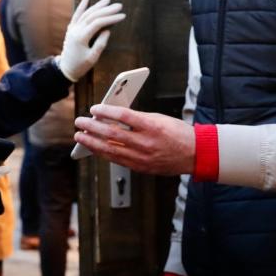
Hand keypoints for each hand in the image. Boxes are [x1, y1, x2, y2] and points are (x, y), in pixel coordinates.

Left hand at [57, 0, 126, 80]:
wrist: (65, 68)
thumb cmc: (80, 65)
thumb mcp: (93, 58)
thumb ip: (100, 44)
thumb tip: (107, 30)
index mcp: (81, 37)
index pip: (98, 23)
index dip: (111, 18)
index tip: (122, 16)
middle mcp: (76, 30)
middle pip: (92, 16)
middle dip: (106, 10)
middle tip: (119, 5)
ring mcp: (72, 28)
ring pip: (85, 13)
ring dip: (97, 6)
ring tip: (108, 0)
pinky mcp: (71, 29)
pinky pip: (76, 15)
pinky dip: (81, 7)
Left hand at [73, 104, 194, 175]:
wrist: (195, 154)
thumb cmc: (178, 134)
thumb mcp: (159, 119)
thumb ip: (137, 118)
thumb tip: (114, 117)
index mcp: (152, 126)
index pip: (123, 116)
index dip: (106, 111)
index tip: (94, 108)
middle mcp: (146, 143)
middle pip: (112, 134)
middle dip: (92, 127)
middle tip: (80, 122)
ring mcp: (143, 157)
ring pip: (111, 150)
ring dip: (92, 142)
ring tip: (81, 136)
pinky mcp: (141, 167)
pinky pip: (117, 160)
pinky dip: (104, 153)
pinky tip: (95, 148)